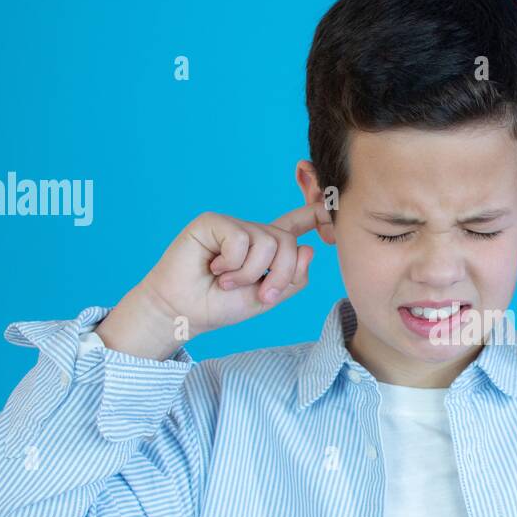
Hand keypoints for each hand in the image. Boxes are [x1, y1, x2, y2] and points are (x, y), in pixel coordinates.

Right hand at [98, 207, 317, 358]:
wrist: (184, 312)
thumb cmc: (221, 306)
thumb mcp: (267, 298)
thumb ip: (293, 278)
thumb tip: (309, 248)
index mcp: (268, 248)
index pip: (297, 224)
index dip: (316, 213)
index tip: (331, 204)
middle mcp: (253, 232)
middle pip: (289, 243)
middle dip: (281, 275)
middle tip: (259, 294)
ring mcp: (234, 225)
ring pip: (268, 242)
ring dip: (250, 273)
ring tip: (227, 281)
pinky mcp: (214, 222)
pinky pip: (241, 239)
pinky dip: (232, 264)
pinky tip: (214, 268)